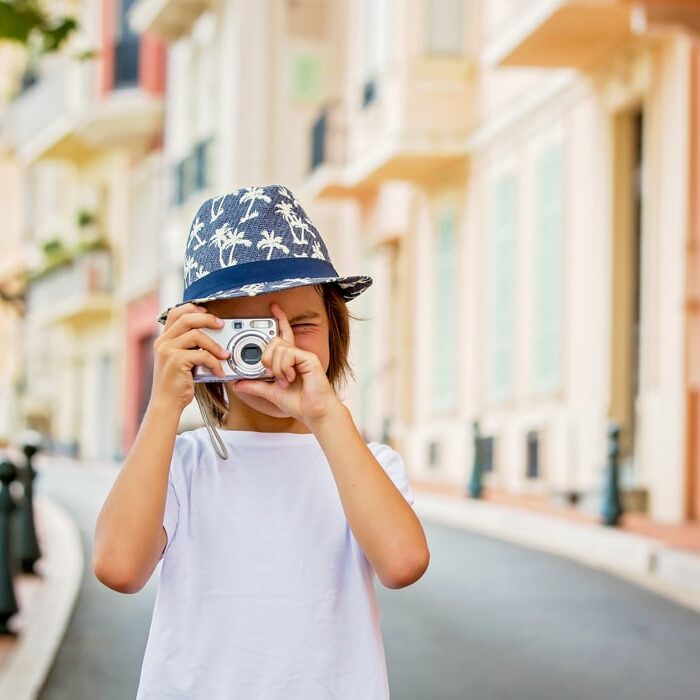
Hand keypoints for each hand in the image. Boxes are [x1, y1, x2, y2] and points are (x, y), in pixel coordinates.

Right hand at [150, 303, 231, 411]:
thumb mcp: (181, 360)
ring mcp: (167, 351)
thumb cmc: (177, 384)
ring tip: (225, 355)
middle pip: (187, 317)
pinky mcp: (175, 362)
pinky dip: (214, 362)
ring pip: (196, 335)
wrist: (166, 404)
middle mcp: (163, 342)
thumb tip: (211, 335)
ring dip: (215, 345)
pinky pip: (202, 354)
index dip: (193, 308)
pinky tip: (219, 371)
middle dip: (208, 319)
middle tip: (222, 325)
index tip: (209, 313)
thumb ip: (189, 346)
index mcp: (164, 339)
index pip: (176, 313)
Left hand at [231, 302, 340, 425]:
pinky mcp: (309, 359)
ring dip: (276, 367)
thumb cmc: (299, 403)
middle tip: (271, 374)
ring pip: (279, 347)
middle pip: (275, 340)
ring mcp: (303, 356)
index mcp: (289, 360)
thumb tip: (238, 383)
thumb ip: (255, 385)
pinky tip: (290, 377)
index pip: (284, 335)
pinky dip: (284, 368)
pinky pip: (288, 354)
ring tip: (284, 379)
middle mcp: (297, 355)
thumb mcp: (270, 392)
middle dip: (266, 358)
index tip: (274, 308)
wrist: (314, 413)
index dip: (280, 320)